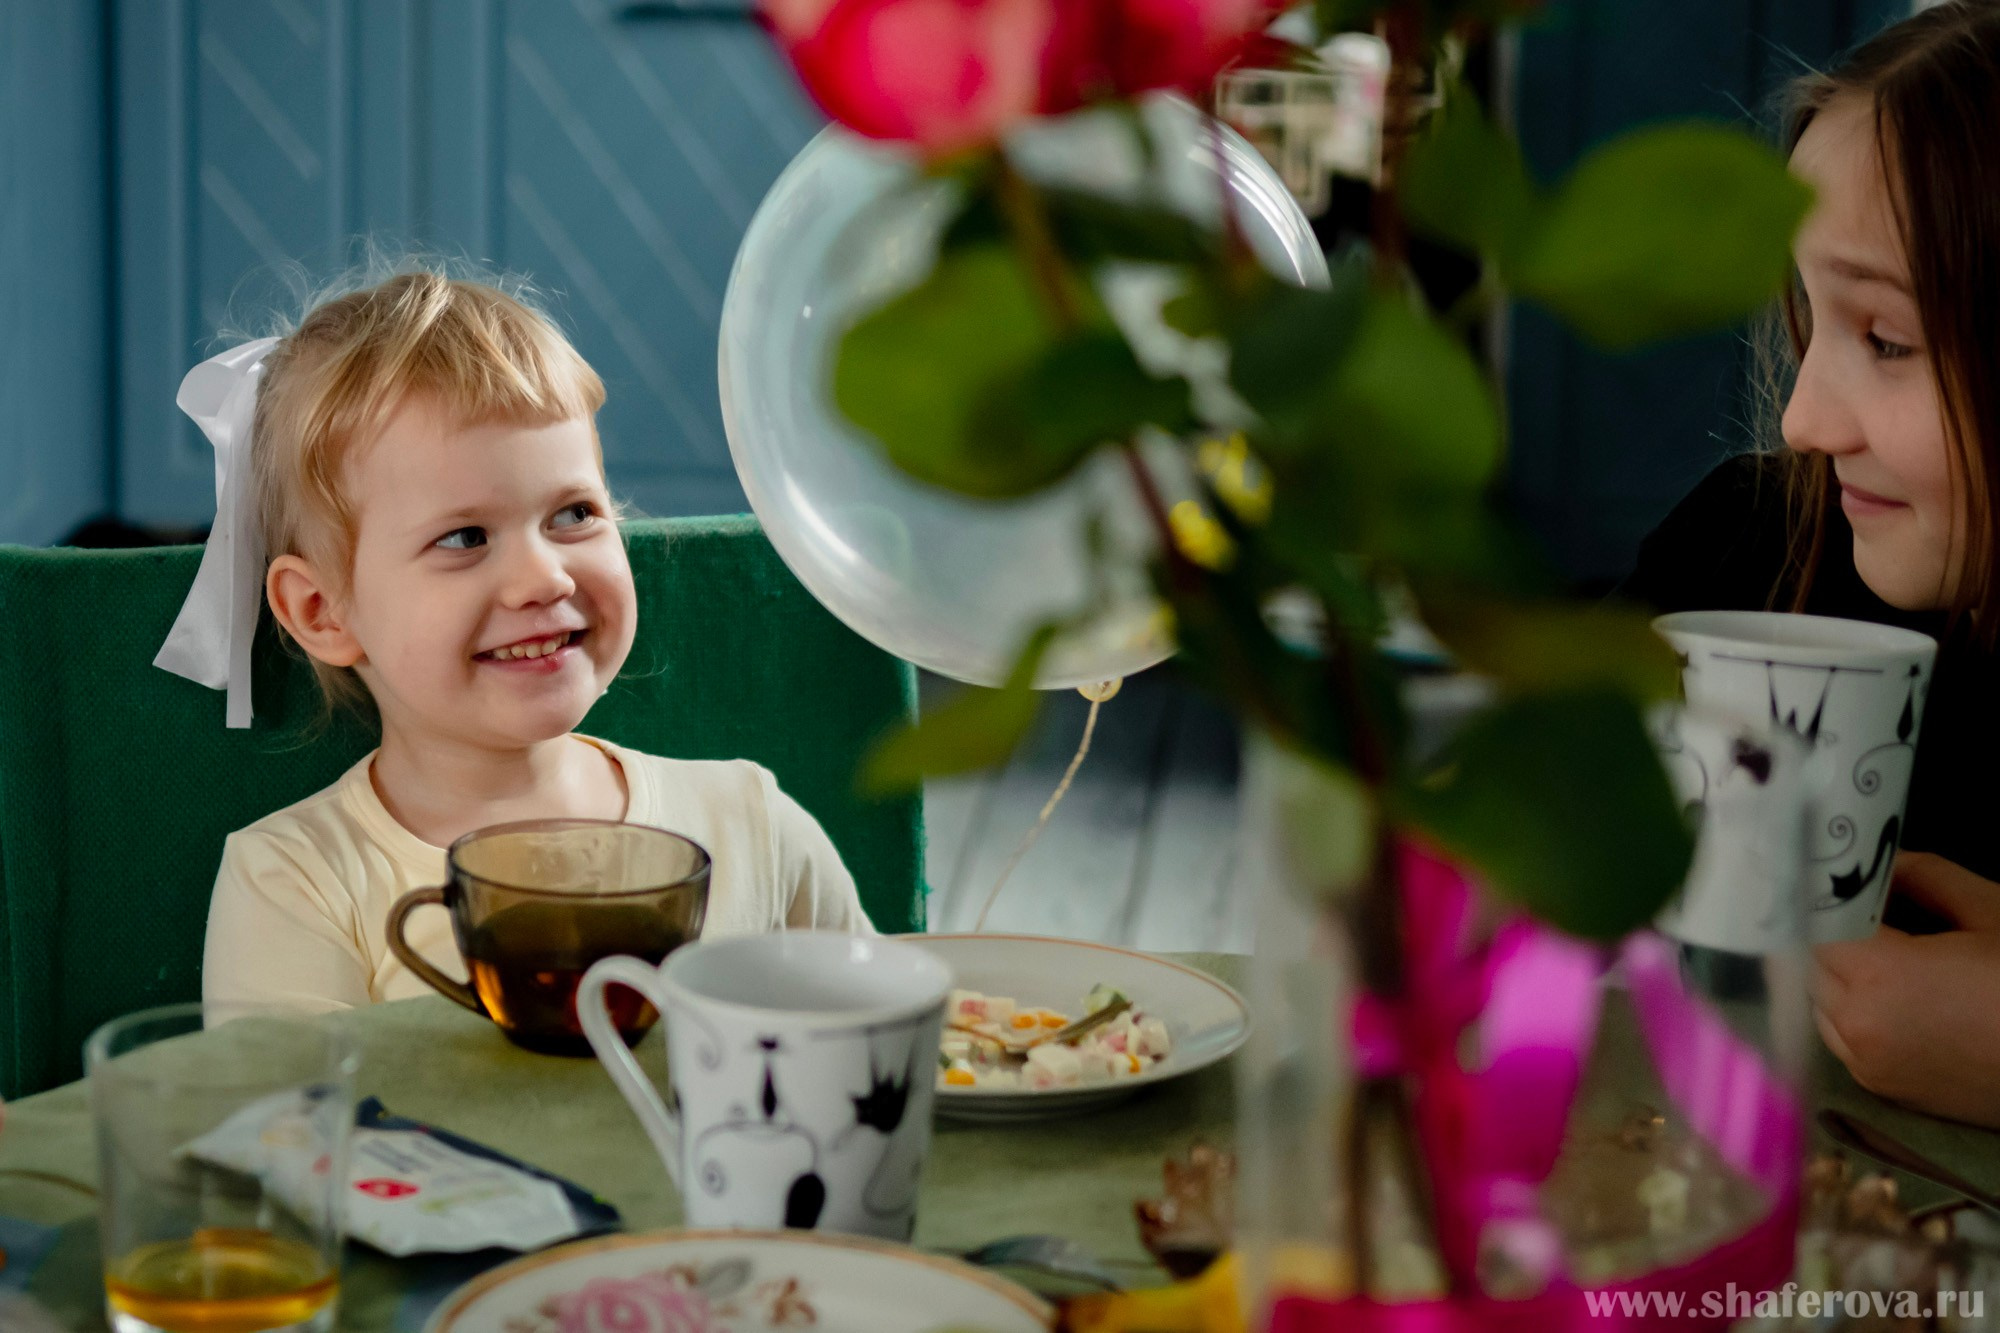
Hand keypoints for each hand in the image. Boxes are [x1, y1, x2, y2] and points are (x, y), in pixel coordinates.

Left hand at [1814, 852, 1999, 1126]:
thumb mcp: (1989, 910)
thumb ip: (1924, 876)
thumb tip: (1882, 863)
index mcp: (1879, 975)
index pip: (1815, 928)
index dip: (1824, 905)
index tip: (1834, 886)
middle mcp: (1858, 1024)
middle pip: (1814, 967)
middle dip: (1834, 940)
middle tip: (1864, 919)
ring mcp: (1868, 1064)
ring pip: (1821, 1007)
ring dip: (1838, 980)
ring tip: (1879, 961)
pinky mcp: (1885, 1091)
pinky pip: (1842, 1042)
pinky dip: (1852, 1018)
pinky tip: (1890, 1003)